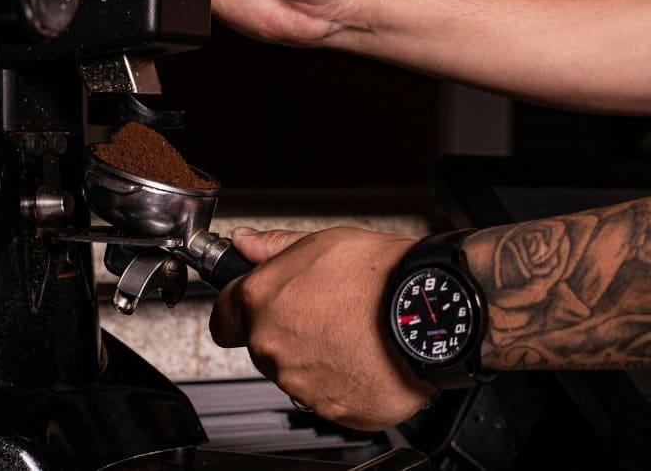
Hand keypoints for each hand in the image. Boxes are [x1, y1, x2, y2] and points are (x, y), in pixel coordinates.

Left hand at [210, 227, 435, 430]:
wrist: (428, 313)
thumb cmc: (383, 276)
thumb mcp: (324, 242)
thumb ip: (275, 246)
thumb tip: (247, 244)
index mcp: (261, 303)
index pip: (222, 316)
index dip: (241, 308)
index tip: (258, 305)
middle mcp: (272, 348)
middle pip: (262, 346)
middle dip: (287, 331)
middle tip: (325, 311)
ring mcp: (300, 384)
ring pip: (295, 373)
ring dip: (315, 357)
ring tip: (352, 332)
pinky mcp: (332, 409)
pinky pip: (328, 397)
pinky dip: (343, 381)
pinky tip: (365, 356)